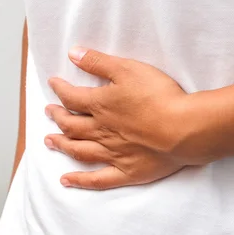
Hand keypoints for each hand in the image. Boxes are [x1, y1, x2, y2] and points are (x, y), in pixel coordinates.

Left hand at [45, 46, 191, 189]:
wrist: (184, 129)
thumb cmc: (160, 96)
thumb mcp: (128, 69)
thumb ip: (99, 62)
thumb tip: (73, 54)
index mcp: (100, 105)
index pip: (71, 97)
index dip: (60, 89)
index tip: (53, 84)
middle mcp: (101, 131)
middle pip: (71, 125)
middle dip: (57, 117)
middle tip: (49, 112)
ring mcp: (112, 154)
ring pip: (78, 150)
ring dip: (62, 145)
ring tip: (49, 141)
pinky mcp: (127, 172)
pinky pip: (97, 179)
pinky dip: (80, 181)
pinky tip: (66, 181)